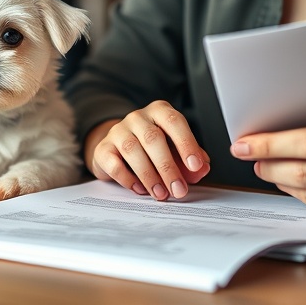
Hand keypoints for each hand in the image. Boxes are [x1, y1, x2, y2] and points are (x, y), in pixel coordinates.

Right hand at [85, 100, 210, 200]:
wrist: (118, 149)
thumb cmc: (152, 149)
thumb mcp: (174, 150)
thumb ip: (190, 159)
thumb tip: (202, 169)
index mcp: (159, 112)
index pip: (174, 121)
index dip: (186, 143)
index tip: (195, 166)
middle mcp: (137, 117)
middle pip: (153, 138)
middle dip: (168, 167)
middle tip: (179, 190)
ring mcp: (117, 131)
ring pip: (132, 150)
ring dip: (150, 176)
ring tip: (161, 194)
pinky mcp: (103, 148)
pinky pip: (114, 163)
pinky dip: (129, 179)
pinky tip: (140, 189)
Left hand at [230, 118, 305, 216]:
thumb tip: (265, 134)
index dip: (270, 145)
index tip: (243, 144)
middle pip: (302, 169)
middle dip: (266, 163)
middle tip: (247, 156)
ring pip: (304, 188)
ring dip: (275, 177)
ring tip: (263, 167)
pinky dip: (292, 190)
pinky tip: (284, 180)